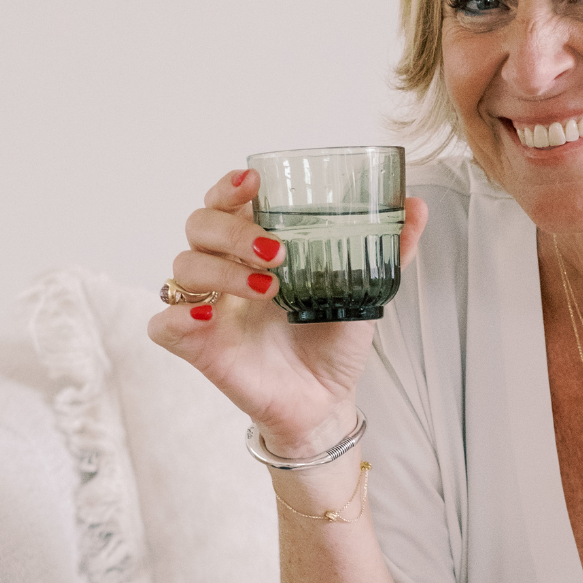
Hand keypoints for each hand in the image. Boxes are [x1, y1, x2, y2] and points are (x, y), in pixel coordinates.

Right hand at [148, 169, 428, 454]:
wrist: (326, 400)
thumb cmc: (333, 341)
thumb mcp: (366, 291)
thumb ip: (389, 250)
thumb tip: (418, 207)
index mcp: (254, 248)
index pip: (225, 201)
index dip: (229, 186)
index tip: (255, 182)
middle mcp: (225, 270)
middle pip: (199, 225)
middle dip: (234, 230)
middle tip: (277, 253)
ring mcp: (208, 307)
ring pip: (183, 266)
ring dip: (221, 269)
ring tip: (270, 288)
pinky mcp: (197, 346)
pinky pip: (164, 323)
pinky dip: (180, 316)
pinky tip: (211, 318)